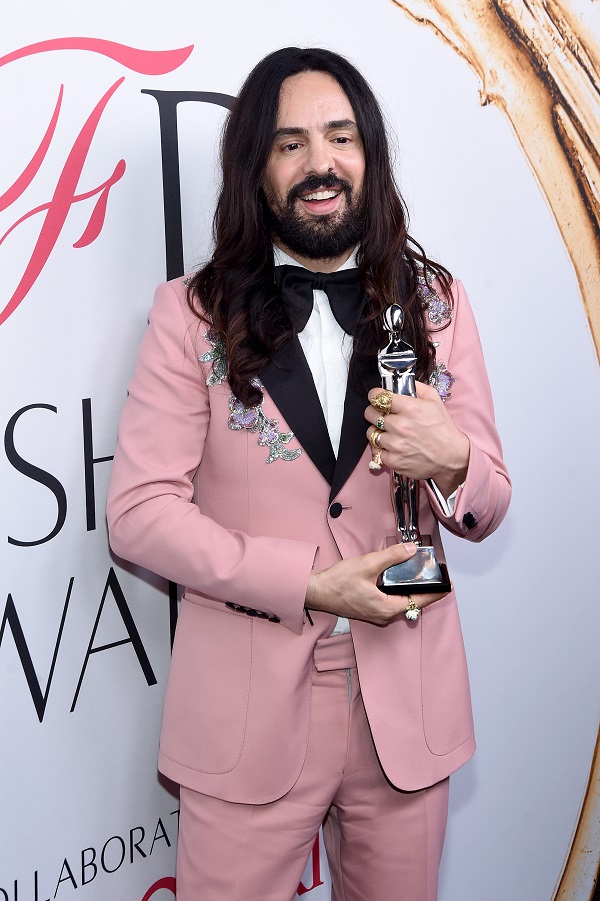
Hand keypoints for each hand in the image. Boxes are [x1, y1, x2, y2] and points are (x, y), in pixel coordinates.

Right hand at [305, 543, 448, 625]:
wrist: (317, 591)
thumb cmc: (338, 582)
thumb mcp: (367, 564)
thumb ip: (391, 556)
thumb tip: (411, 549)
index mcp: (387, 608)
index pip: (420, 601)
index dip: (436, 592)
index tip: (448, 585)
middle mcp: (384, 615)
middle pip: (413, 603)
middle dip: (426, 590)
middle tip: (436, 576)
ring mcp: (377, 614)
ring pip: (402, 603)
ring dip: (411, 590)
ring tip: (421, 576)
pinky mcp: (370, 609)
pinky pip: (392, 602)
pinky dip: (399, 592)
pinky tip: (399, 580)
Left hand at [365, 383, 469, 497]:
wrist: (451, 457)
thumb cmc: (443, 428)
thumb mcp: (435, 400)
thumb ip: (417, 387)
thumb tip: (401, 381)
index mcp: (410, 408)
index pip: (378, 396)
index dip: (375, 395)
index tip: (376, 397)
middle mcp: (400, 425)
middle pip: (369, 413)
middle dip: (374, 412)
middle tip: (382, 414)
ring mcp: (395, 444)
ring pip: (370, 432)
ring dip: (377, 430)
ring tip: (388, 431)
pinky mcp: (393, 460)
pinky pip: (376, 450)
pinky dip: (381, 448)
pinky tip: (391, 445)